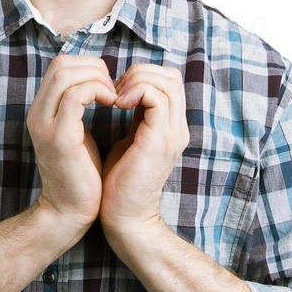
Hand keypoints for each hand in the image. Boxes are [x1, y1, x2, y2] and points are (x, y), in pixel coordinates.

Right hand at [26, 54, 118, 236]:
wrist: (69, 212)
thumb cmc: (81, 174)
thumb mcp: (78, 132)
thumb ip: (80, 107)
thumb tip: (99, 83)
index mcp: (42, 110)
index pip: (59, 65)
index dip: (88, 66)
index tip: (109, 85)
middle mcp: (38, 113)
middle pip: (60, 64)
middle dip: (94, 68)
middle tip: (114, 88)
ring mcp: (45, 124)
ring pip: (65, 74)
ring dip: (97, 78)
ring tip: (114, 97)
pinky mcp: (59, 137)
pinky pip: (75, 96)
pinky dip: (97, 92)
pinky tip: (112, 104)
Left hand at [100, 64, 190, 237]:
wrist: (125, 218)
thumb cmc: (119, 181)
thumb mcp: (129, 139)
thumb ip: (135, 116)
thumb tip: (122, 90)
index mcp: (170, 125)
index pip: (168, 80)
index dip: (141, 75)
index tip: (115, 90)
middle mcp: (177, 127)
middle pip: (171, 76)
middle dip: (139, 73)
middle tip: (114, 90)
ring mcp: (172, 133)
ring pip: (166, 81)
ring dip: (135, 80)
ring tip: (115, 97)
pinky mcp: (160, 140)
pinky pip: (155, 97)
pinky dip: (134, 92)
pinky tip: (116, 105)